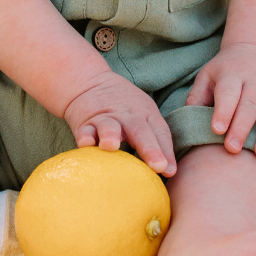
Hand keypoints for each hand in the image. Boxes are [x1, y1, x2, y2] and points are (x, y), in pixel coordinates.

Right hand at [63, 70, 177, 175]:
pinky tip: (86, 144)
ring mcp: (106, 118)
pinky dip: (86, 137)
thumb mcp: (143, 117)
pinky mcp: (85, 123)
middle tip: (158, 166)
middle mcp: (128, 116)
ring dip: (111, 135)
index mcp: (146, 114)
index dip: (166, 151)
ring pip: (110, 126)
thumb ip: (155, 141)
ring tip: (111, 146)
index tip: (170, 171)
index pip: (160, 132)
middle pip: (140, 131)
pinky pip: (85, 130)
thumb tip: (169, 173)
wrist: (90, 82)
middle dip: (150, 148)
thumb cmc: (124, 109)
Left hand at [185, 41, 255, 158]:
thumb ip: (196, 96)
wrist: (254, 50)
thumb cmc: (224, 70)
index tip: (216, 129)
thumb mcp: (207, 75)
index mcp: (233, 74)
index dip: (223, 110)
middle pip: (251, 104)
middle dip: (242, 127)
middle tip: (232, 149)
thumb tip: (187, 120)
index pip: (229, 92)